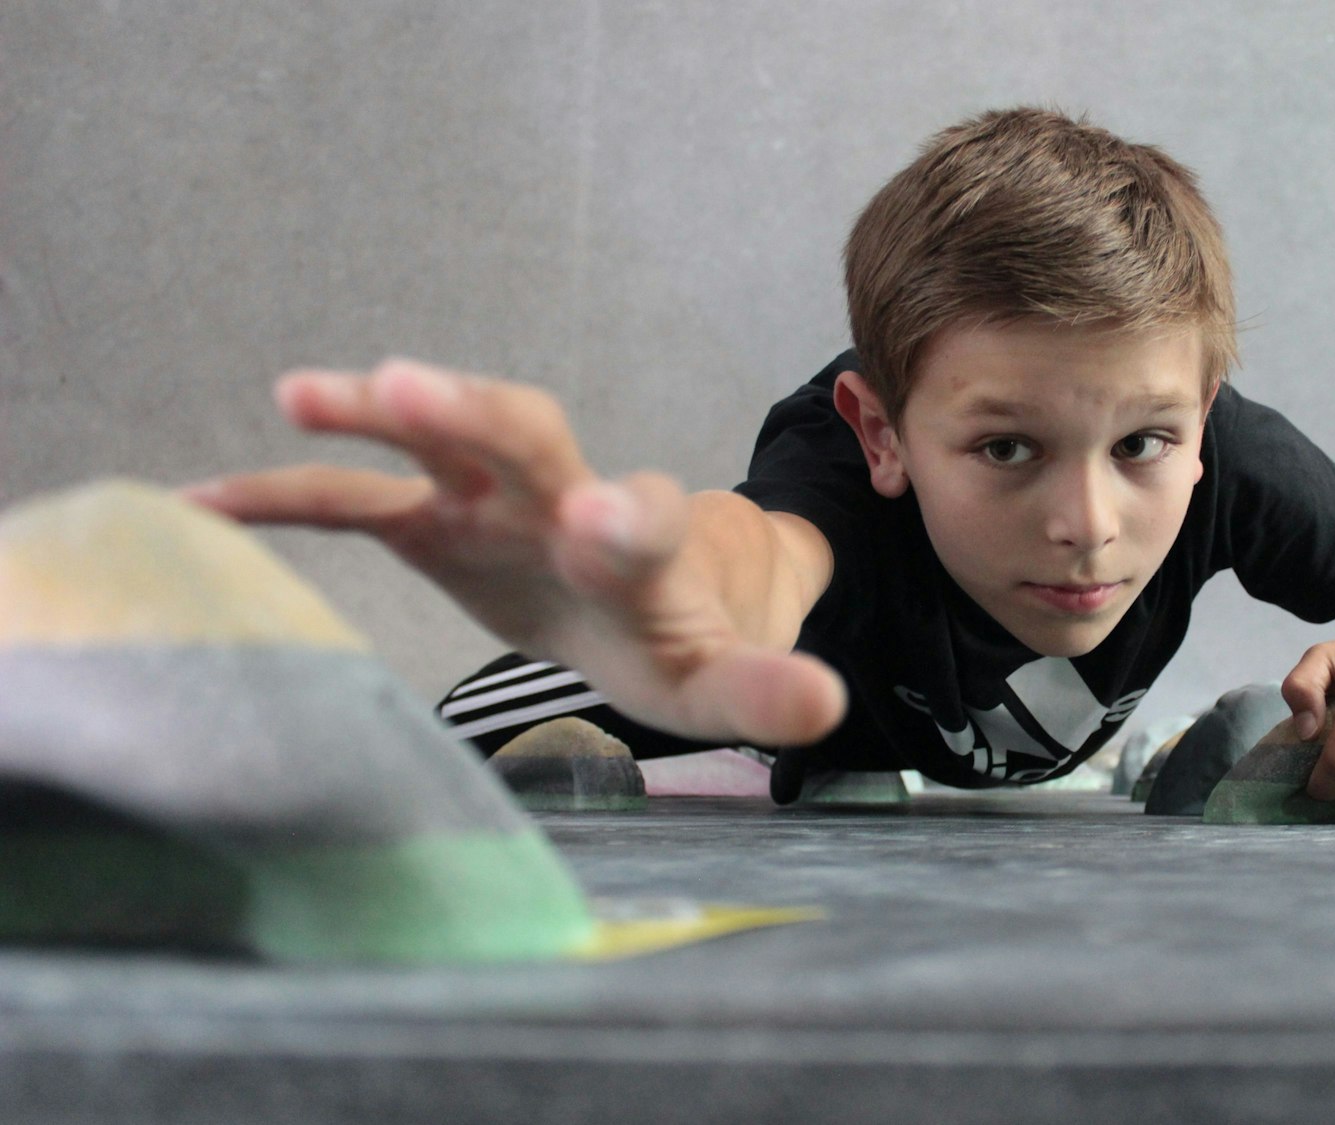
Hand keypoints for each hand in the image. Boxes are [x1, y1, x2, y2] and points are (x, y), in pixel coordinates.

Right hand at [182, 358, 845, 746]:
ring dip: (380, 416)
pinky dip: (288, 495)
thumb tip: (826, 702)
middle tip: (413, 391)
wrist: (653, 594)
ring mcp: (497, 500)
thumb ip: (765, 690)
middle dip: (480, 417)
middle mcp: (570, 499)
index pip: (650, 523)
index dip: (629, 521)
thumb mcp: (726, 680)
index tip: (603, 520)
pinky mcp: (436, 520)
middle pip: (533, 439)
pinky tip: (202, 496)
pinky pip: (355, 501)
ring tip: (304, 396)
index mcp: (652, 549)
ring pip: (441, 441)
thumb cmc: (687, 638)